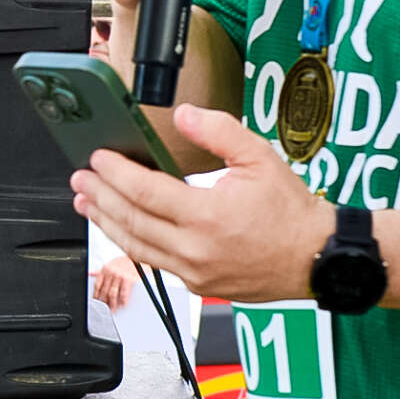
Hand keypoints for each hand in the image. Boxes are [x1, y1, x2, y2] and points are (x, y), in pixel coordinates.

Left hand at [71, 105, 331, 302]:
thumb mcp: (260, 158)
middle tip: (81, 178)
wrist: (318, 259)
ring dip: (106, 222)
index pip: (144, 191)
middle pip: (131, 220)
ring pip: (135, 247)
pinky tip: (120, 228)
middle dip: (100, 196)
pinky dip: (131, 243)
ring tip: (87, 203)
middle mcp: (195, 248)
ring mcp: (194, 271)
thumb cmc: (292, 213)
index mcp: (208, 215)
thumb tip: (184, 114)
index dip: (115, 172)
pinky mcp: (198, 284)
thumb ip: (219, 131)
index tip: (98, 157)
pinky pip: (154, 263)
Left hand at [91, 256, 136, 309]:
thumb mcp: (109, 264)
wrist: (136, 257)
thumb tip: (89, 273)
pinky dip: (123, 300)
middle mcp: (111, 273)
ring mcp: (119, 276)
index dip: (96, 295)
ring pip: (113, 293)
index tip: (96, 301)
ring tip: (113, 309)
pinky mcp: (128, 279)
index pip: (97, 285)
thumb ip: (99, 271)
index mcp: (104, 270)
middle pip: (104, 291)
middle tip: (105, 308)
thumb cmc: (123, 262)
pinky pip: (124, 292)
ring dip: (112, 303)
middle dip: (104, 302)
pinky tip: (123, 304)